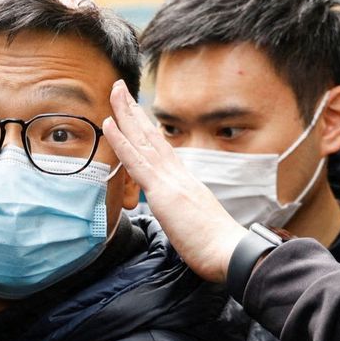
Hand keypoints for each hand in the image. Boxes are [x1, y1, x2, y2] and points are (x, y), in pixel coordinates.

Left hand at [102, 80, 244, 282]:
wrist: (229, 252)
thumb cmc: (215, 245)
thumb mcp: (195, 221)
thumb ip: (184, 212)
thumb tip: (179, 215)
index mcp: (184, 180)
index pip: (161, 148)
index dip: (146, 129)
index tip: (135, 112)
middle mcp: (177, 173)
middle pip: (152, 135)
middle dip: (134, 110)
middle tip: (121, 88)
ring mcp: (170, 179)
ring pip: (143, 139)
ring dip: (126, 113)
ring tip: (115, 91)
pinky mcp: (162, 191)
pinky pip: (136, 161)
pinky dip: (121, 140)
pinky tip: (109, 124)